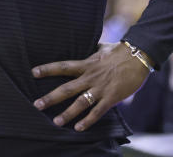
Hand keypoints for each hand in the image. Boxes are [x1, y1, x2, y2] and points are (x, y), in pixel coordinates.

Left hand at [32, 42, 150, 130]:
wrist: (139, 56)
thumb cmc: (120, 51)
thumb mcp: (102, 47)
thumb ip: (92, 49)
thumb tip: (87, 44)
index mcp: (86, 64)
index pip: (63, 66)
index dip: (48, 69)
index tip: (33, 72)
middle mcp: (90, 77)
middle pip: (67, 88)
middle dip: (51, 97)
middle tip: (36, 104)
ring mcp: (100, 88)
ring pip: (80, 103)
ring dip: (67, 113)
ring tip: (55, 122)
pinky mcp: (111, 97)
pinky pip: (97, 111)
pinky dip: (88, 121)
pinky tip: (78, 128)